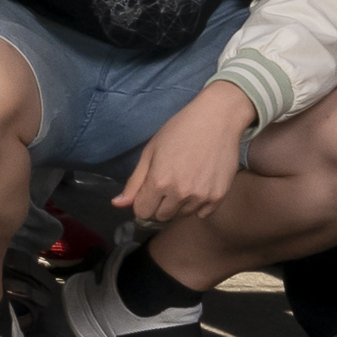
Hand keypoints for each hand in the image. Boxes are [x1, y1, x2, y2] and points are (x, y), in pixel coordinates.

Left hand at [114, 83, 252, 229]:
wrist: (217, 120)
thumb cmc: (179, 130)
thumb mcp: (150, 151)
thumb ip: (135, 181)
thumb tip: (118, 204)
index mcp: (159, 182)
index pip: (142, 212)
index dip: (142, 201)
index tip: (148, 190)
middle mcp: (180, 193)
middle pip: (162, 216)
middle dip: (159, 204)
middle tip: (167, 183)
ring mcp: (201, 197)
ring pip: (182, 215)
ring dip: (179, 204)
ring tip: (185, 180)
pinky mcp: (219, 197)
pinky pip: (202, 213)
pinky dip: (198, 205)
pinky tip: (199, 185)